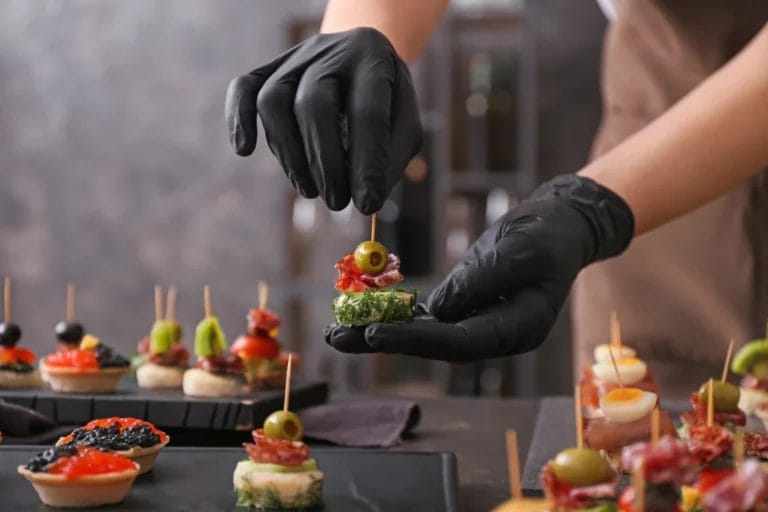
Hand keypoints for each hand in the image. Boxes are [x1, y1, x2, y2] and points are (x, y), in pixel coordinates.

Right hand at [225, 27, 421, 213]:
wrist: (360, 55)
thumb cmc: (386, 100)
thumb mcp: (405, 123)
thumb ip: (390, 157)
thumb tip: (367, 199)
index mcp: (372, 60)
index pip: (366, 113)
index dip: (366, 163)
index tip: (368, 204)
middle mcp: (330, 51)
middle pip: (313, 104)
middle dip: (325, 163)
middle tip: (337, 202)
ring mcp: (295, 57)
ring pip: (273, 101)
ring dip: (289, 155)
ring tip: (310, 191)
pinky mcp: (269, 68)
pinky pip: (244, 87)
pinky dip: (238, 119)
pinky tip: (244, 149)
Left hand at [325, 175, 634, 361]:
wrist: (560, 224)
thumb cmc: (547, 235)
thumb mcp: (517, 253)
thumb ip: (478, 282)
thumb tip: (436, 310)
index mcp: (517, 330)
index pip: (459, 342)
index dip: (414, 340)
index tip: (373, 332)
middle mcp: (495, 335)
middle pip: (434, 346)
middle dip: (385, 341)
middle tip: (337, 339)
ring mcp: (480, 323)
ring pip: (425, 334)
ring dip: (381, 331)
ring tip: (336, 331)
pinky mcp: (466, 307)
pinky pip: (427, 317)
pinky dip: (396, 315)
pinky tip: (363, 313)